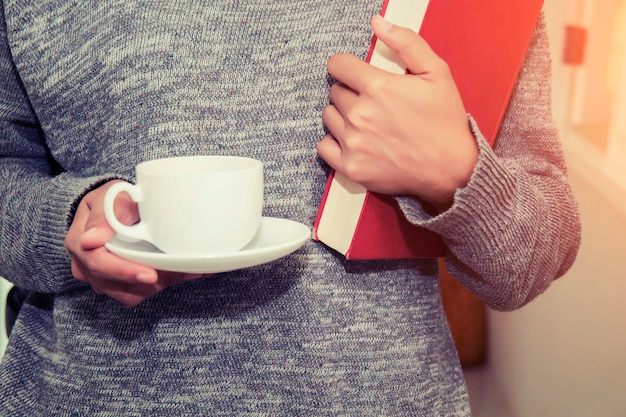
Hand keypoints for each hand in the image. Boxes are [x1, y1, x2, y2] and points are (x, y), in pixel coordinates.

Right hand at [65, 180, 202, 305]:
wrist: (115, 209)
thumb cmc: (113, 200)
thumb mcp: (111, 197)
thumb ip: (104, 215)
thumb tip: (91, 240)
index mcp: (78, 241)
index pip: (97, 263)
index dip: (123, 271)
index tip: (149, 274)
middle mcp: (84, 264)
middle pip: (112, 284)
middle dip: (143, 282)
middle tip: (169, 276)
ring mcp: (97, 278)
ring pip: (125, 294)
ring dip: (150, 286)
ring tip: (174, 271)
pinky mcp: (113, 286)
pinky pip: (134, 295)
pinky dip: (153, 286)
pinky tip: (168, 273)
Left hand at [317, 15, 477, 211]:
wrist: (452, 170)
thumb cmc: (445, 121)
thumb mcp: (437, 73)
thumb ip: (406, 43)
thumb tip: (378, 22)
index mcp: (378, 87)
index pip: (337, 65)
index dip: (346, 66)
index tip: (354, 74)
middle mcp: (360, 114)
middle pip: (334, 92)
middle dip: (350, 93)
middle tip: (372, 103)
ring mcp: (353, 143)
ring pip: (328, 117)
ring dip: (341, 116)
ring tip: (365, 123)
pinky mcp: (350, 167)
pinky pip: (323, 147)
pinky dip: (334, 143)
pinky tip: (354, 141)